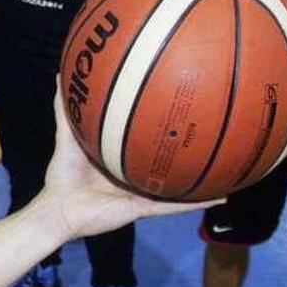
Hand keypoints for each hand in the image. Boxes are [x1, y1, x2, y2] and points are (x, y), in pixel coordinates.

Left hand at [36, 82, 220, 238]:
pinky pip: (173, 205)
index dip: (162, 124)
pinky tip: (219, 196)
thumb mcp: (67, 137)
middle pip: (167, 159)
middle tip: (211, 127)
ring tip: (228, 164)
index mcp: (122, 158)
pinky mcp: (143, 208)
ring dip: (200, 176)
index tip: (179, 103)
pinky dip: (195, 202)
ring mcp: (143, 192)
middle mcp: (136, 174)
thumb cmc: (63, 176)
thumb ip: (65, 109)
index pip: (147, 139)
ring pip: (178, 183)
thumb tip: (61, 76)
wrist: (59, 210)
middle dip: (187, 146)